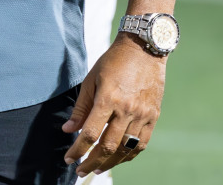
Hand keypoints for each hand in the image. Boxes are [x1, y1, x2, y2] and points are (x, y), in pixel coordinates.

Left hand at [63, 34, 166, 176]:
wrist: (144, 49)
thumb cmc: (112, 62)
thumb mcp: (91, 80)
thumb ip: (81, 108)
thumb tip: (68, 130)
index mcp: (107, 99)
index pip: (90, 134)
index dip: (78, 149)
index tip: (69, 159)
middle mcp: (126, 110)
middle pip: (107, 146)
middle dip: (91, 162)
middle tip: (80, 171)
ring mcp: (142, 115)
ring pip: (125, 149)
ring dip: (110, 163)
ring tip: (98, 169)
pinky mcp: (153, 116)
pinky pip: (141, 143)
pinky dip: (129, 155)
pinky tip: (118, 159)